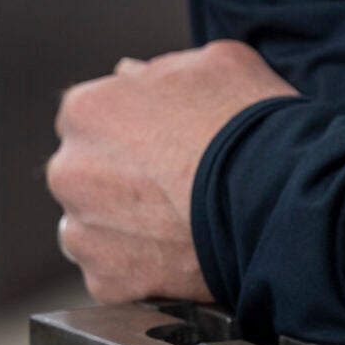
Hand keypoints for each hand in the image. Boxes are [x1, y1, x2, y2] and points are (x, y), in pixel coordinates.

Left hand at [47, 42, 297, 305]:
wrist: (275, 196)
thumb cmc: (248, 124)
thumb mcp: (217, 62)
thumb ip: (162, 68)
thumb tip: (133, 76)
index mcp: (88, 109)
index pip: (92, 116)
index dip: (131, 126)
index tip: (161, 138)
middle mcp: (69, 170)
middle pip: (86, 172)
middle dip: (119, 176)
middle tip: (173, 180)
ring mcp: (84, 231)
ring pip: (94, 225)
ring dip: (124, 223)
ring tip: (178, 219)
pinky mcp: (105, 281)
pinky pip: (115, 271)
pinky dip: (141, 266)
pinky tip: (179, 249)